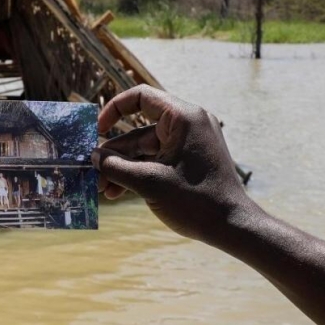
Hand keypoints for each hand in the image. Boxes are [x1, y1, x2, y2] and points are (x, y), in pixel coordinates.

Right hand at [91, 85, 256, 244]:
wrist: (233, 227)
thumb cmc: (195, 201)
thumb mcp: (148, 183)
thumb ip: (115, 167)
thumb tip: (92, 157)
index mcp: (182, 118)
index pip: (141, 96)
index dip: (114, 109)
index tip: (96, 130)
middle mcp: (187, 124)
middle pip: (139, 130)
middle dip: (114, 153)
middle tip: (93, 172)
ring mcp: (190, 142)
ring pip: (145, 148)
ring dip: (123, 167)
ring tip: (102, 189)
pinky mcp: (190, 159)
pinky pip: (157, 159)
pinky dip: (139, 172)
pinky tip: (118, 191)